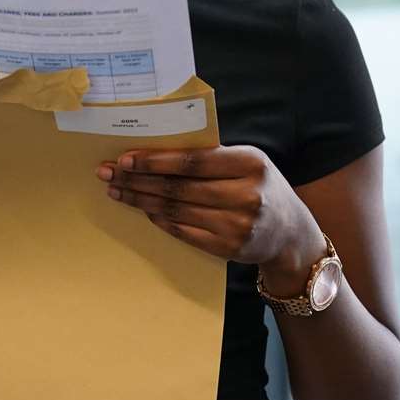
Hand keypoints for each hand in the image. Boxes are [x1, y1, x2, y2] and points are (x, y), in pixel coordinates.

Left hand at [96, 146, 325, 283]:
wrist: (290, 232)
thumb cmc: (260, 186)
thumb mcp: (248, 162)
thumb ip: (211, 156)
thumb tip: (154, 151)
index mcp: (250, 164)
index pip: (192, 161)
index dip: (155, 161)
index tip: (125, 159)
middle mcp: (245, 195)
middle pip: (178, 187)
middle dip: (138, 180)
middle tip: (109, 173)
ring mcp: (236, 225)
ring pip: (175, 210)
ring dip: (141, 201)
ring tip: (117, 191)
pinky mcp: (226, 248)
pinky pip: (182, 231)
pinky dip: (159, 219)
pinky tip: (143, 210)